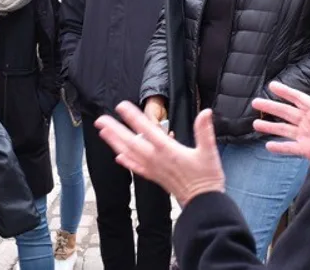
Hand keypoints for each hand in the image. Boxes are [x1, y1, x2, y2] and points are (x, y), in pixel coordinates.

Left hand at [96, 101, 224, 206]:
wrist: (203, 204)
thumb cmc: (207, 178)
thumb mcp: (209, 152)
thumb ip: (205, 131)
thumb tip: (206, 113)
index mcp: (168, 150)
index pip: (147, 130)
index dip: (133, 117)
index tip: (121, 106)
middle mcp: (156, 159)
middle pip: (131, 142)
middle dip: (115, 130)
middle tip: (100, 120)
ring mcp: (153, 169)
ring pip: (130, 154)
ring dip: (115, 142)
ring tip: (103, 133)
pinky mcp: (154, 177)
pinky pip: (136, 168)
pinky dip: (126, 161)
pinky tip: (118, 157)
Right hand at [251, 81, 309, 160]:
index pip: (298, 98)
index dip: (285, 91)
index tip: (272, 85)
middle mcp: (309, 122)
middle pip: (286, 112)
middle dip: (271, 107)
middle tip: (255, 102)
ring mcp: (306, 136)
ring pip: (284, 130)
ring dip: (270, 127)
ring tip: (255, 124)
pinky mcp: (306, 150)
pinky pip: (290, 148)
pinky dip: (279, 147)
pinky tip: (268, 146)